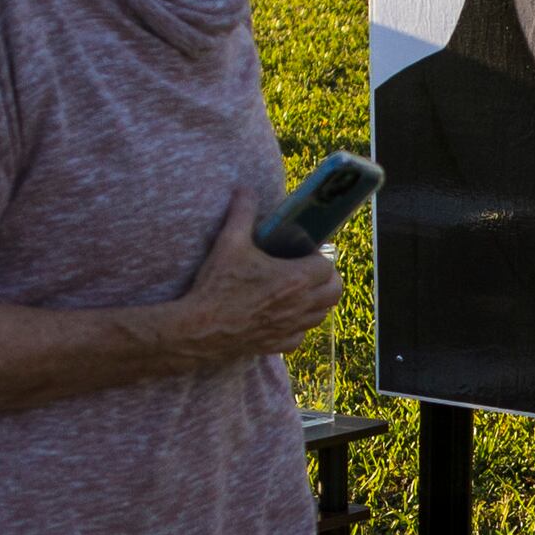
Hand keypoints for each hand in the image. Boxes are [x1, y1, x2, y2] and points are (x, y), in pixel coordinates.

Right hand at [169, 189, 339, 363]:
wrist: (199, 329)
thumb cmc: (216, 286)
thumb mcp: (229, 243)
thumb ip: (242, 213)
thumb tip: (245, 189)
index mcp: (295, 278)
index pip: (328, 265)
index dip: (319, 256)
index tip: (304, 252)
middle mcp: (300, 305)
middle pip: (334, 291)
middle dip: (327, 279)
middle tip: (309, 270)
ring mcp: (290, 327)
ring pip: (321, 315)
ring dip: (316, 301)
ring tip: (298, 291)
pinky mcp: (278, 344)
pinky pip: (301, 336)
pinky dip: (298, 326)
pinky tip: (282, 315)